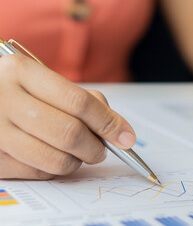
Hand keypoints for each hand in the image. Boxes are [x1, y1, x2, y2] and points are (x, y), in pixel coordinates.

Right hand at [0, 54, 135, 178]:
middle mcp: (3, 100)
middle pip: (69, 133)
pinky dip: (55, 170)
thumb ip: (81, 98)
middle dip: (97, 147)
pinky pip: (37, 173)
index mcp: (21, 72)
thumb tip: (117, 129)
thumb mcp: (42, 80)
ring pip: (55, 159)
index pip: (78, 102)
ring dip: (78, 162)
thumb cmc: (15, 89)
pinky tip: (54, 156)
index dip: (109, 122)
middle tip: (102, 149)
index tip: (127, 137)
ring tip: (79, 154)